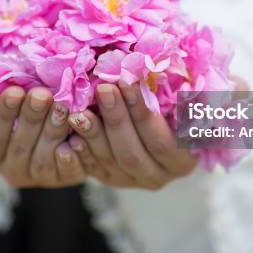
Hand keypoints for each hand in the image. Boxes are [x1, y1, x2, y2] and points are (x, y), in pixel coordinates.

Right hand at [0, 86, 85, 187]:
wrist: (55, 124)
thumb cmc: (25, 105)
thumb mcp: (8, 99)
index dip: (2, 114)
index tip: (14, 91)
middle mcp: (11, 170)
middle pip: (19, 146)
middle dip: (31, 117)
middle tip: (42, 94)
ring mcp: (38, 178)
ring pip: (44, 159)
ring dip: (53, 131)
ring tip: (62, 106)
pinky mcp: (63, 178)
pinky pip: (68, 171)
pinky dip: (73, 154)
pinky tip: (78, 138)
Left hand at [65, 83, 197, 189]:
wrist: (154, 130)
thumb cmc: (174, 108)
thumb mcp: (181, 104)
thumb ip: (173, 96)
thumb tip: (153, 72)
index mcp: (182, 160)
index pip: (161, 141)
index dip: (143, 112)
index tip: (127, 81)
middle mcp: (158, 176)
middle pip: (133, 153)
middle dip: (116, 118)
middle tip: (103, 89)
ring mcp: (131, 180)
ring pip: (110, 161)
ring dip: (93, 134)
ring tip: (79, 111)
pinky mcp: (109, 178)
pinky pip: (93, 167)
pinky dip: (81, 150)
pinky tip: (71, 133)